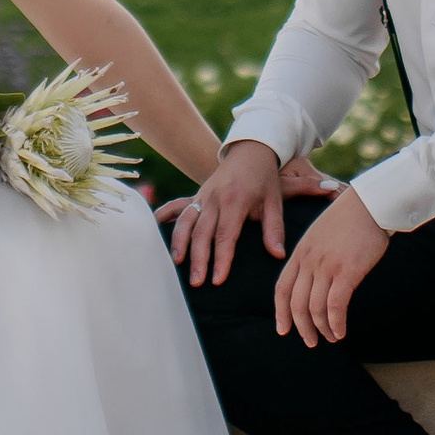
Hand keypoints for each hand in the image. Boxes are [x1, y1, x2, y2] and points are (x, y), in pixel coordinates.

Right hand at [163, 138, 292, 284]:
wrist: (251, 151)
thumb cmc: (264, 179)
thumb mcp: (275, 201)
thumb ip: (274, 229)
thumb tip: (278, 254)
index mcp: (235, 200)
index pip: (226, 235)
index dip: (221, 259)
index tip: (218, 280)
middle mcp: (214, 198)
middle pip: (202, 232)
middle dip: (198, 259)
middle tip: (196, 282)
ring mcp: (202, 195)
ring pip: (186, 221)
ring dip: (179, 243)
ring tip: (176, 263)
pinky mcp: (196, 194)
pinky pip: (177, 207)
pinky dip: (164, 218)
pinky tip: (155, 233)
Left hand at [273, 186, 391, 347]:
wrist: (370, 204)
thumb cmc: (349, 219)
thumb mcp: (319, 235)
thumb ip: (312, 255)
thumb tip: (313, 279)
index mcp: (300, 251)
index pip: (281, 288)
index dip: (281, 312)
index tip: (283, 329)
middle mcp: (309, 260)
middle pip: (296, 303)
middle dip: (301, 327)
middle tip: (310, 341)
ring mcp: (326, 266)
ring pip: (315, 308)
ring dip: (322, 329)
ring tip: (331, 338)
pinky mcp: (347, 271)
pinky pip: (336, 305)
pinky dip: (336, 323)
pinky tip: (341, 331)